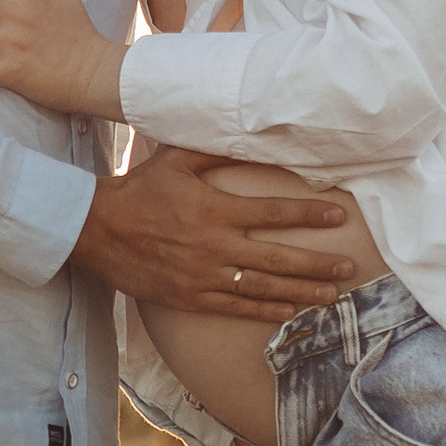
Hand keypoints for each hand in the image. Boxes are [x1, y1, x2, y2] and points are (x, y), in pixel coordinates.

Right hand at [77, 150, 361, 321]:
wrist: (97, 230)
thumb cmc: (140, 189)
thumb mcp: (176, 160)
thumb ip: (217, 151)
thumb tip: (253, 135)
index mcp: (215, 210)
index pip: (273, 212)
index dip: (309, 214)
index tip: (339, 216)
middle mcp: (214, 246)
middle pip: (278, 258)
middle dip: (318, 264)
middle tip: (349, 267)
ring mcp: (204, 276)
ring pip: (263, 288)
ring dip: (302, 292)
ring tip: (333, 296)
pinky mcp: (191, 298)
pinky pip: (236, 307)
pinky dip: (266, 309)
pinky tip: (291, 310)